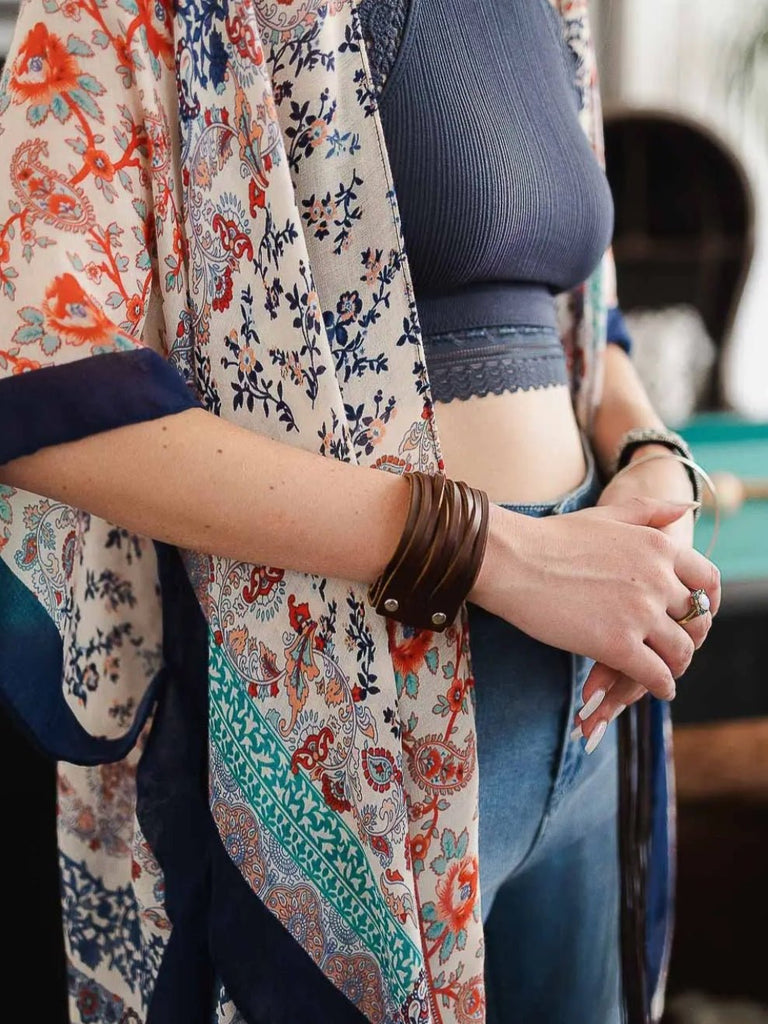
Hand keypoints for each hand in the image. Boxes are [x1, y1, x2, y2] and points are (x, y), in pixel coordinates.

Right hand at [576, 448, 717, 744]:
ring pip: (680, 652)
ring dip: (676, 665)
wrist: (512, 560)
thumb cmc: (551, 537)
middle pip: (696, 620)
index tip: (694, 616)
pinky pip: (655, 675)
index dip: (706, 603)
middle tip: (675, 648)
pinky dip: (661, 686)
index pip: (707, 581)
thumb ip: (650, 511)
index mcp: (659, 546)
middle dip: (689, 637)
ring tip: (666, 671)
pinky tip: (657, 689)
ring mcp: (639, 613)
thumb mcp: (607, 514)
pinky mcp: (617, 644)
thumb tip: (685, 508)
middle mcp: (657, 579)